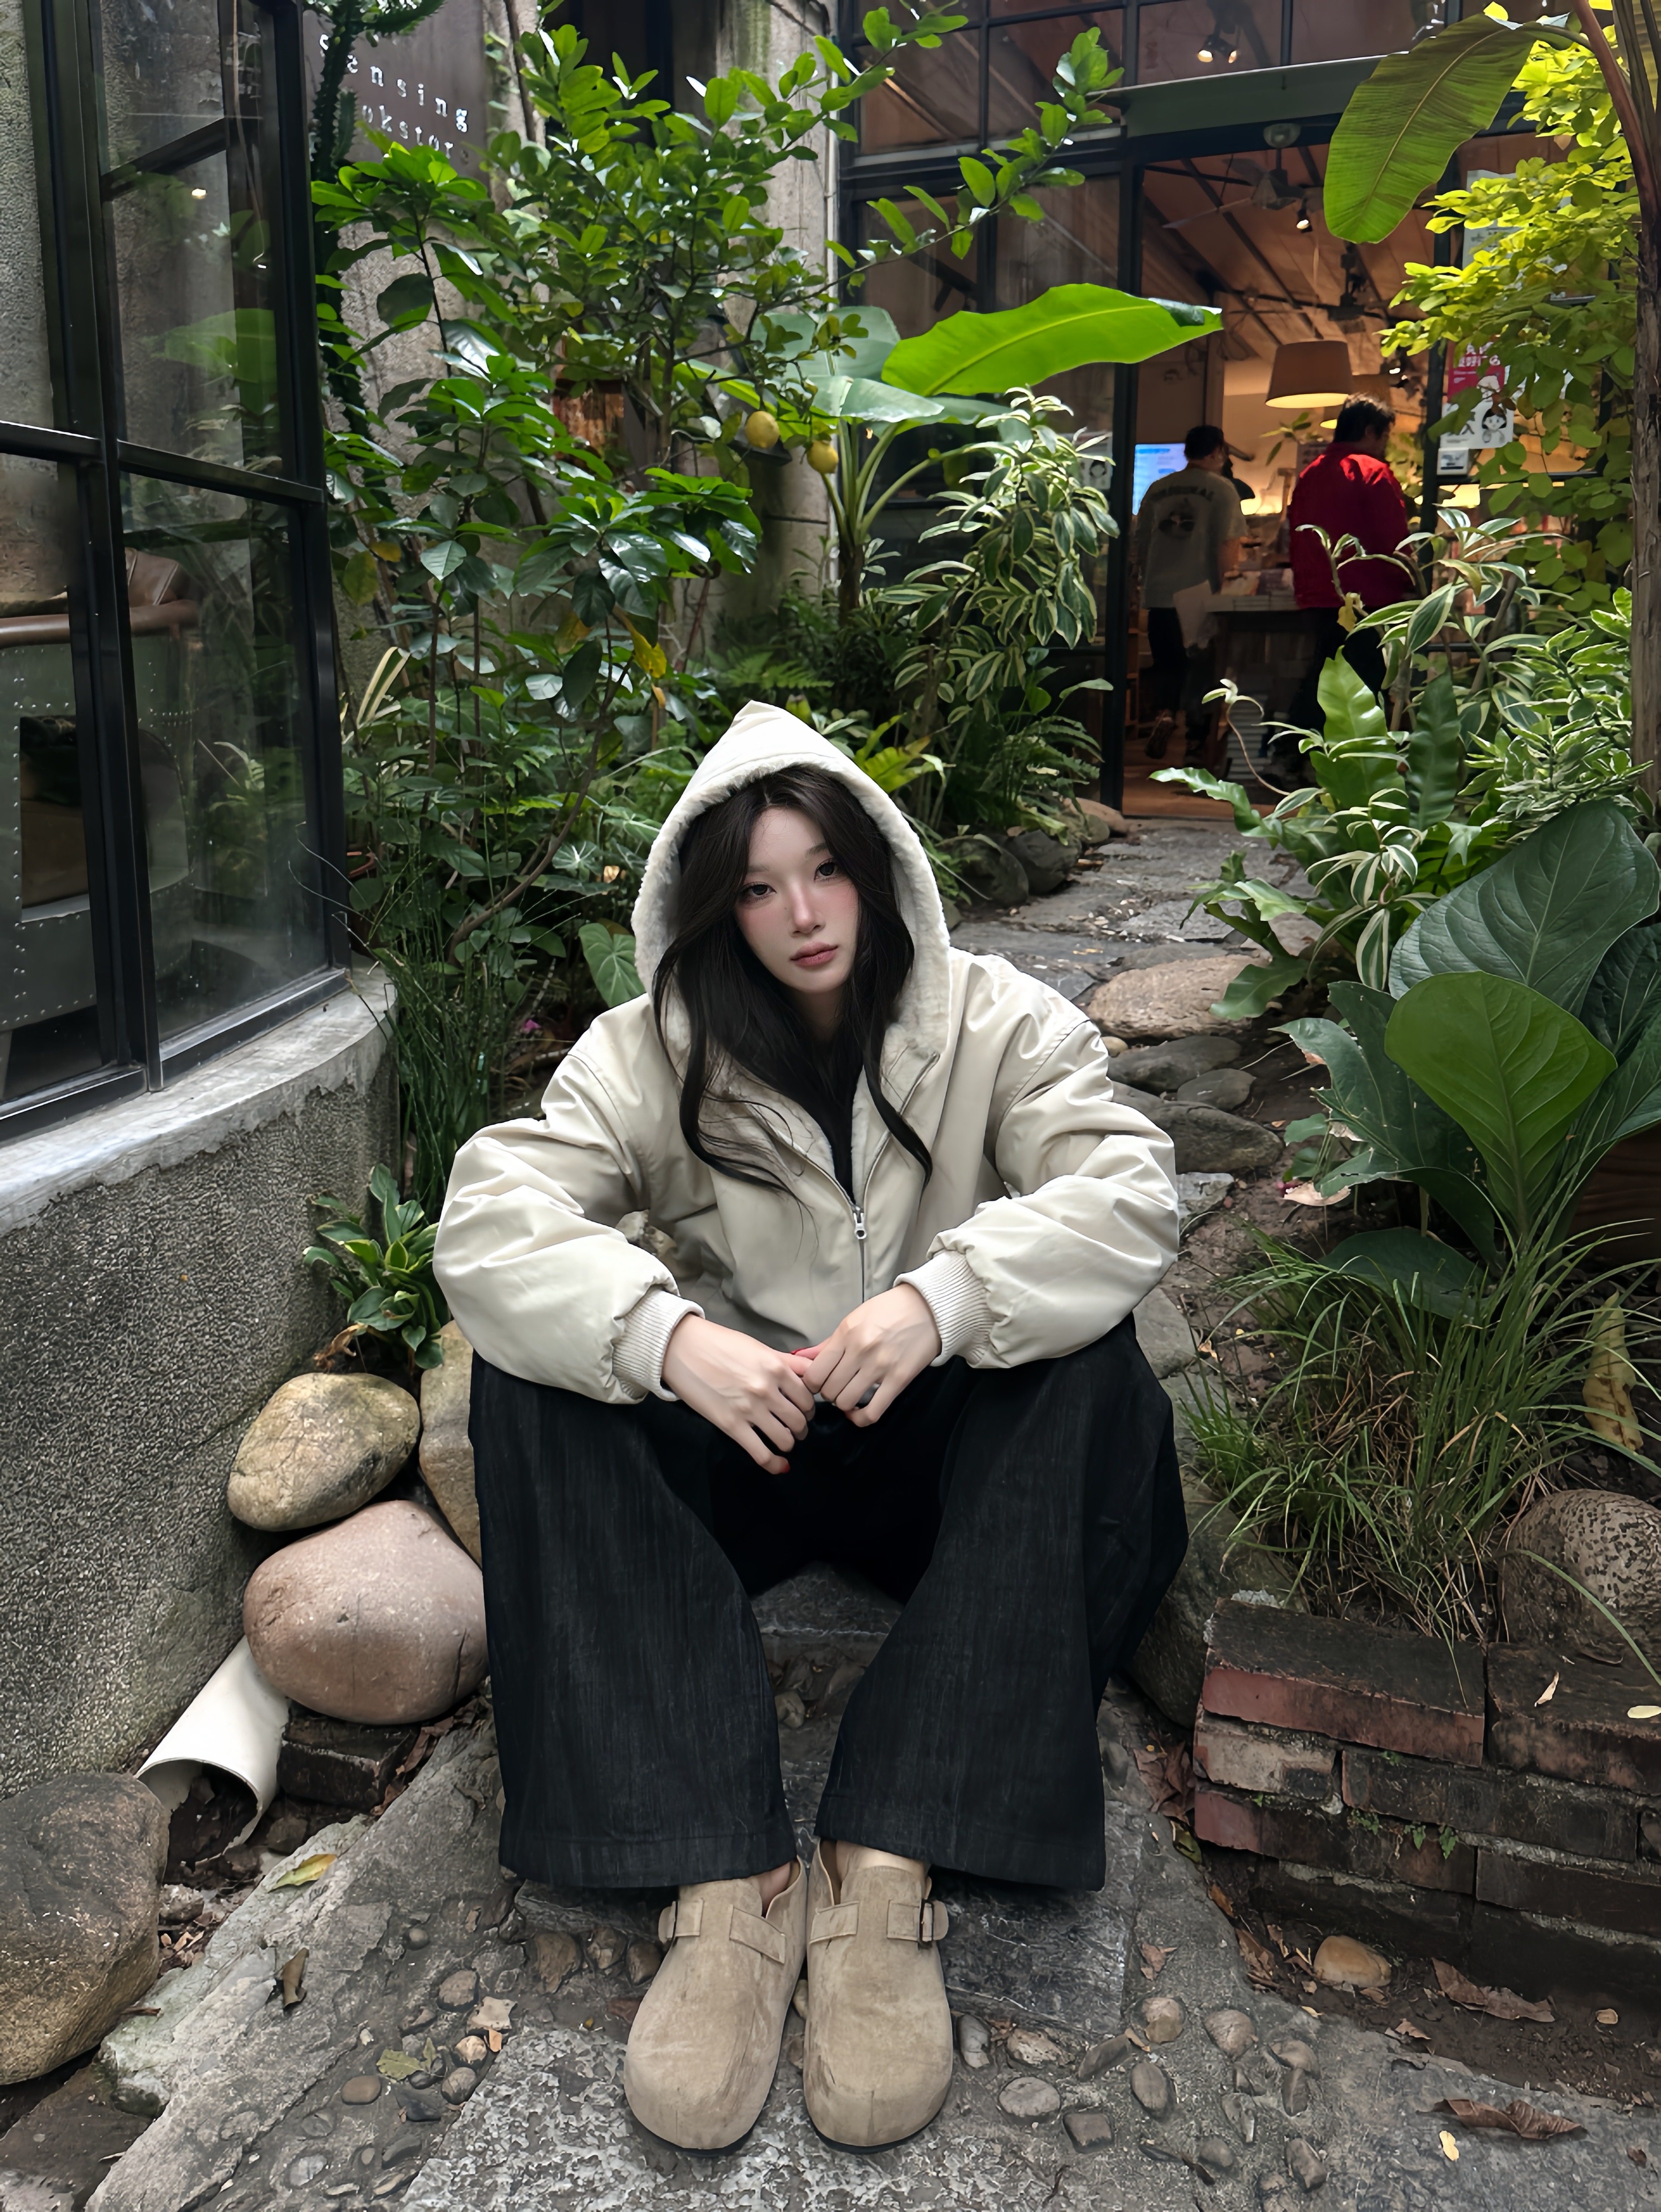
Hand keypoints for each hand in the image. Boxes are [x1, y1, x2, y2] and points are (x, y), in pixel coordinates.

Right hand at [660, 1314, 815, 1474]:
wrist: (682, 1348)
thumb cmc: (719, 1343)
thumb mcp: (758, 1347)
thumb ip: (785, 1361)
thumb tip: (809, 1371)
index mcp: (776, 1367)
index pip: (808, 1395)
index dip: (809, 1405)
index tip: (804, 1408)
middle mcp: (767, 1389)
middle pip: (800, 1419)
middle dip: (802, 1426)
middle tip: (796, 1426)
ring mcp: (750, 1409)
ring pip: (785, 1438)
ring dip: (790, 1442)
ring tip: (785, 1439)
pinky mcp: (732, 1426)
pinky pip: (762, 1454)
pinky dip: (775, 1464)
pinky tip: (781, 1466)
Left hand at [795, 1285, 940, 1427]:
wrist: (927, 1308)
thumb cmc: (888, 1311)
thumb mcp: (854, 1319)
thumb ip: (828, 1343)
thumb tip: (802, 1359)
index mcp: (846, 1333)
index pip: (815, 1373)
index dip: (811, 1384)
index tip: (818, 1383)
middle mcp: (860, 1350)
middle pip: (829, 1390)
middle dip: (828, 1393)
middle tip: (836, 1387)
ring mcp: (880, 1366)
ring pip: (846, 1402)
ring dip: (843, 1404)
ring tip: (849, 1395)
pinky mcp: (899, 1379)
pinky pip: (872, 1412)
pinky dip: (860, 1418)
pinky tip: (858, 1412)